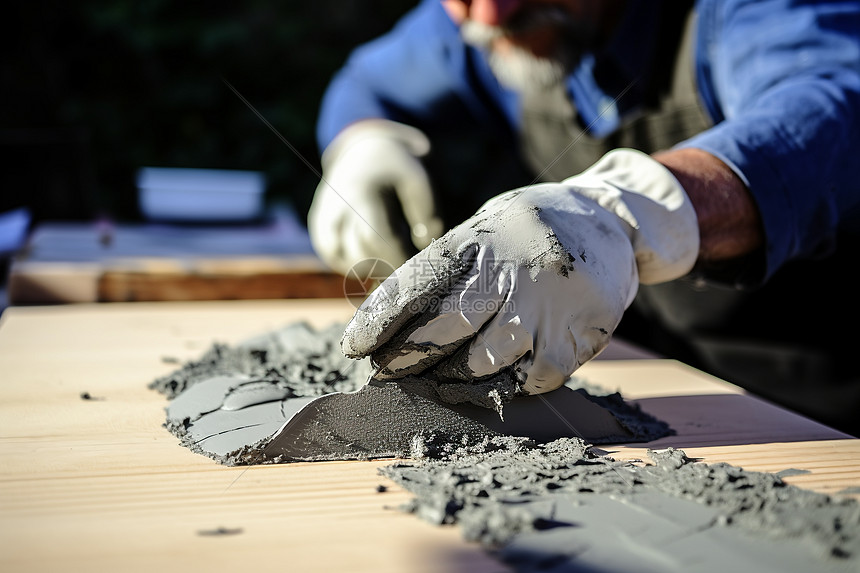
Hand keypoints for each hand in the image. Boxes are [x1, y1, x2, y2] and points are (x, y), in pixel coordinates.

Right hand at [308, 120, 444, 276]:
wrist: (361, 151)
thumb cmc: (394, 169)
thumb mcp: (417, 179)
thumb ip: (427, 210)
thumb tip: (423, 243)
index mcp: (360, 193)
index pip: (374, 238)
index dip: (396, 258)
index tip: (416, 264)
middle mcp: (335, 209)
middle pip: (358, 256)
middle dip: (387, 267)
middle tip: (407, 266)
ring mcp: (323, 220)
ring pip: (344, 263)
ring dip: (371, 268)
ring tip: (391, 255)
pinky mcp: (319, 230)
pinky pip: (335, 259)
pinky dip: (356, 264)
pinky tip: (374, 254)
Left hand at [341, 149, 699, 394]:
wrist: (612, 219)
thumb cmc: (528, 231)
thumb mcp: (485, 227)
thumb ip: (447, 267)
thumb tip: (391, 318)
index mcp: (478, 239)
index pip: (417, 282)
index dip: (379, 319)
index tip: (354, 348)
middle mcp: (509, 270)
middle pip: (443, 327)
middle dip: (406, 357)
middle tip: (386, 374)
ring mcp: (544, 304)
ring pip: (482, 360)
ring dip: (451, 379)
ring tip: (436, 382)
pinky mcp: (576, 334)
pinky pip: (529, 379)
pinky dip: (503, 389)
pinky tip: (489, 385)